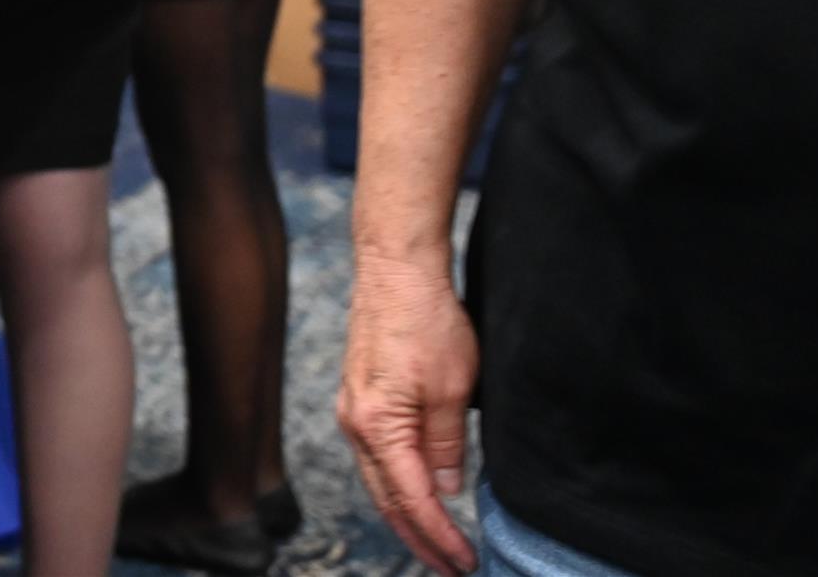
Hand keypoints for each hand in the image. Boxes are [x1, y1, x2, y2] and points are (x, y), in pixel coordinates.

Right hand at [339, 251, 480, 573]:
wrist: (396, 269)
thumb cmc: (426, 320)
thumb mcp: (455, 388)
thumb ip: (448, 443)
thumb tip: (446, 487)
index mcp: (378, 426)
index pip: (412, 500)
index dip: (440, 537)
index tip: (466, 561)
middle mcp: (356, 424)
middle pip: (386, 499)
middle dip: (418, 539)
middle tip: (451, 566)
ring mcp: (352, 410)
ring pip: (377, 480)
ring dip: (406, 515)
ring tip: (435, 541)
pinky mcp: (359, 396)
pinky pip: (375, 456)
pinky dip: (395, 484)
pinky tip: (415, 491)